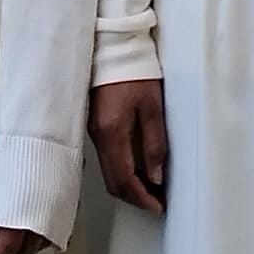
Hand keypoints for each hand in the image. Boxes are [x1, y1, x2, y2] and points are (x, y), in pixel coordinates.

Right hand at [91, 77, 170, 214]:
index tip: (158, 206)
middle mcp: (99, 137)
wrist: (112, 46)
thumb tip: (156, 176)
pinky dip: (122, 170)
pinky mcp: (96, 125)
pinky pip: (107, 158)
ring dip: (129, 185)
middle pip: (113, 181)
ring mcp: (94, 132)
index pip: (124, 180)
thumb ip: (154, 144)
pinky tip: (139, 167)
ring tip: (152, 187)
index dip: (142, 198)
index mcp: (112, 133)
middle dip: (135, 197)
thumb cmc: (135, 71)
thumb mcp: (153, 107)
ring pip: (109, 172)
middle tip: (157, 202)